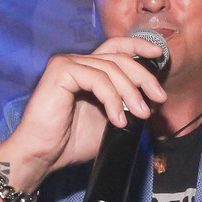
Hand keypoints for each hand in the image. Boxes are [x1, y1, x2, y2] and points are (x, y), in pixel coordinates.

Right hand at [7, 37, 167, 172]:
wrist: (42, 155)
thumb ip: (126, 107)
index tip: (159, 55)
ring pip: (111, 69)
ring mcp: (67, 64)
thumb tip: (151, 101)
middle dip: (143, 77)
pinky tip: (117, 118)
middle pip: (119, 57)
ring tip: (139, 115)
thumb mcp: (109, 122)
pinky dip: (112, 98)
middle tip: (158, 98)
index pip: (116, 48)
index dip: (139, 46)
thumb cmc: (70, 141)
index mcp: (88, 69)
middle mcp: (77, 61)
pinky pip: (97, 78)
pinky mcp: (60, 71)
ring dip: (130, 92)